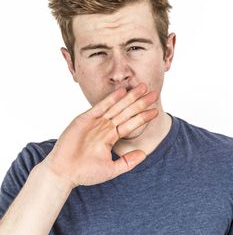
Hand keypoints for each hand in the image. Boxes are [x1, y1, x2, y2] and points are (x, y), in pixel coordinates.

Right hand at [42, 83, 157, 187]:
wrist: (64, 172)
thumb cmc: (85, 172)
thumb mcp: (112, 169)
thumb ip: (128, 162)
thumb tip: (144, 154)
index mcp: (111, 137)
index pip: (131, 124)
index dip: (143, 117)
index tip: (155, 111)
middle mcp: (105, 127)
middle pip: (126, 112)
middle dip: (140, 102)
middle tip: (154, 93)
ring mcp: (96, 122)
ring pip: (116, 107)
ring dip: (129, 97)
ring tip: (142, 87)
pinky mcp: (85, 119)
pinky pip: (100, 107)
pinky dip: (111, 99)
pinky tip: (122, 91)